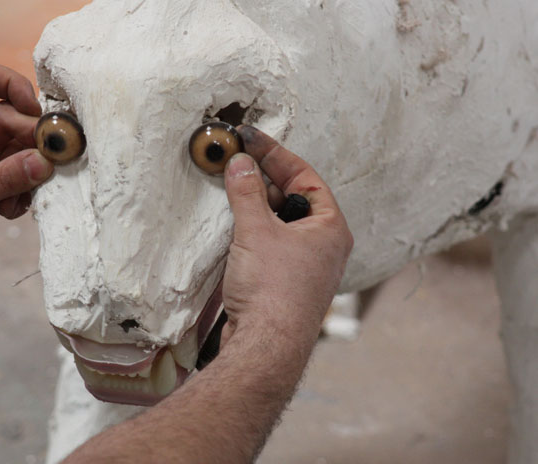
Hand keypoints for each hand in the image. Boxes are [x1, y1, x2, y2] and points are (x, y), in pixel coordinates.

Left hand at [0, 59, 52, 293]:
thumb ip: (6, 178)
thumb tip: (46, 162)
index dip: (13, 84)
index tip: (35, 113)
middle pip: (11, 120)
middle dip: (33, 144)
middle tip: (51, 166)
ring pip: (18, 152)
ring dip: (29, 175)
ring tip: (22, 198)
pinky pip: (14, 178)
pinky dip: (20, 194)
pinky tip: (8, 212)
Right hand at [220, 126, 353, 355]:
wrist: (266, 346)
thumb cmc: (274, 292)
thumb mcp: (257, 231)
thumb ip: (246, 193)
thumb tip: (241, 165)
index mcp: (330, 227)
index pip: (304, 176)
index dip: (276, 155)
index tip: (251, 140)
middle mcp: (322, 245)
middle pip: (291, 198)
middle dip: (263, 180)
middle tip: (236, 162)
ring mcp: (304, 265)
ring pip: (279, 222)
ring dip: (255, 206)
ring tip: (230, 189)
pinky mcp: (284, 281)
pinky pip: (270, 244)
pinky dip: (252, 230)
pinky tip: (233, 225)